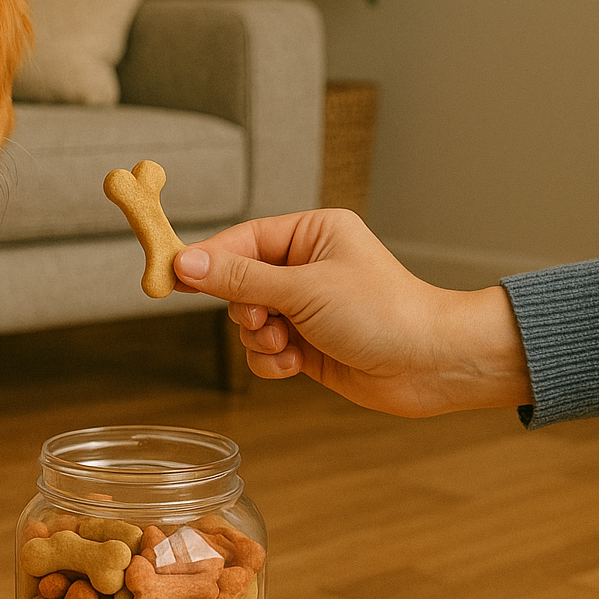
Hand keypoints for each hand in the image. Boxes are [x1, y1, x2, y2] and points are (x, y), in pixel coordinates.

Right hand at [173, 208, 532, 416]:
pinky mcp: (309, 344)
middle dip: (245, 309)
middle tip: (265, 319)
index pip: (241, 240)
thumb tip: (186, 263)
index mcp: (311, 233)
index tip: (168, 275)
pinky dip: (272, 361)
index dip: (206, 260)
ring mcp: (307, 307)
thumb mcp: (303, 289)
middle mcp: (307, 266)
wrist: (431, 365)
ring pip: (248, 322)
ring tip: (289, 344)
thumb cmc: (383, 313)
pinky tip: (298, 364)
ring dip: (260, 339)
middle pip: (238, 284)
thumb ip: (239, 279)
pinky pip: (264, 351)